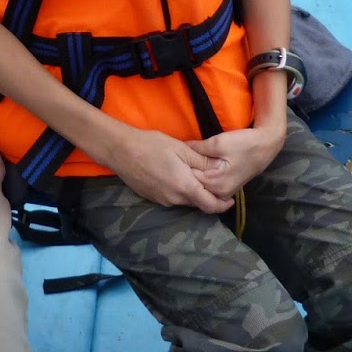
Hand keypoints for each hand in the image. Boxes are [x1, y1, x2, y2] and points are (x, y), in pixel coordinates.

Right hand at [102, 125, 234, 212]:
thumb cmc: (152, 145)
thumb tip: (220, 167)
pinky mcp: (152, 198)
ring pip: (184, 201)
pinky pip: (172, 198)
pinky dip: (179, 191)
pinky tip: (175, 176)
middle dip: (207, 196)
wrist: (121, 151)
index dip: (223, 205)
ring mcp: (162, 200)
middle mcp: (174, 199)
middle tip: (213, 183)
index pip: (210, 205)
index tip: (230, 200)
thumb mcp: (180, 148)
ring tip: (193, 177)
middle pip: (197, 203)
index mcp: (185, 187)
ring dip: (192, 193)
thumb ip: (201, 161)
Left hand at [186, 121, 287, 198]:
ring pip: (201, 188)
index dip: (181, 168)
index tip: (173, 157)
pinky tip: (197, 168)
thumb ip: (198, 148)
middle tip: (176, 160)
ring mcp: (225, 193)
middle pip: (195, 186)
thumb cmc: (243, 144)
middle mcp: (220, 193)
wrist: (265, 146)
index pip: (189, 179)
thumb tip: (181, 148)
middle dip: (185, 174)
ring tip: (185, 163)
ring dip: (193, 177)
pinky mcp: (228, 189)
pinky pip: (209, 188)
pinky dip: (202, 180)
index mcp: (216, 184)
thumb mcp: (218, 142)